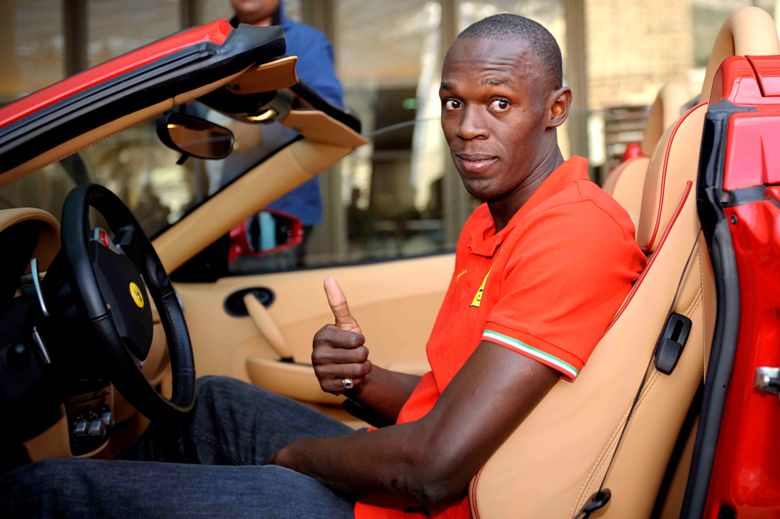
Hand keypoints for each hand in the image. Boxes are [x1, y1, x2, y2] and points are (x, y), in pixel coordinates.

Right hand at [312, 278, 371, 393]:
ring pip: (357, 370)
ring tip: (355, 366)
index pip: (356, 339)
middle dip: (364, 355)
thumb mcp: (346, 323)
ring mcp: (319, 371)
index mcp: (321, 335)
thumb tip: (328, 278)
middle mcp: (316, 354)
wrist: (347, 368)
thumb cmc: (348, 343)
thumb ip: (339, 303)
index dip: (361, 341)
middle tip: (356, 355)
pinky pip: (352, 384)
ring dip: (363, 369)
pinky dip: (356, 381)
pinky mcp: (325, 387)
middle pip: (359, 355)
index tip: (354, 341)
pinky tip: (348, 377)